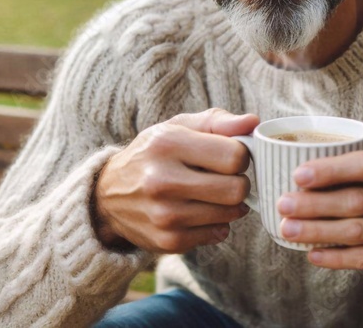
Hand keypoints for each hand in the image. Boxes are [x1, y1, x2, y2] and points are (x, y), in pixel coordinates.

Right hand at [92, 108, 256, 253]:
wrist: (108, 196)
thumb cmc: (154, 153)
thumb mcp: (178, 127)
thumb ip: (218, 122)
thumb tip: (254, 122)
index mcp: (167, 144)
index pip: (235, 156)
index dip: (240, 156)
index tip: (227, 156)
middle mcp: (162, 181)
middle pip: (237, 189)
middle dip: (238, 182)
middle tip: (224, 178)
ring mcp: (164, 215)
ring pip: (230, 214)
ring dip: (229, 204)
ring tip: (211, 193)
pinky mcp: (168, 241)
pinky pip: (218, 234)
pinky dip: (216, 223)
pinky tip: (199, 211)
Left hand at [277, 151, 362, 281]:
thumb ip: (355, 175)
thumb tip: (297, 179)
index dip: (330, 170)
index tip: (297, 175)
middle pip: (355, 200)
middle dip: (314, 203)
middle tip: (283, 205)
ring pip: (356, 231)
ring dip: (317, 231)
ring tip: (287, 229)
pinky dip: (336, 257)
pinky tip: (312, 254)